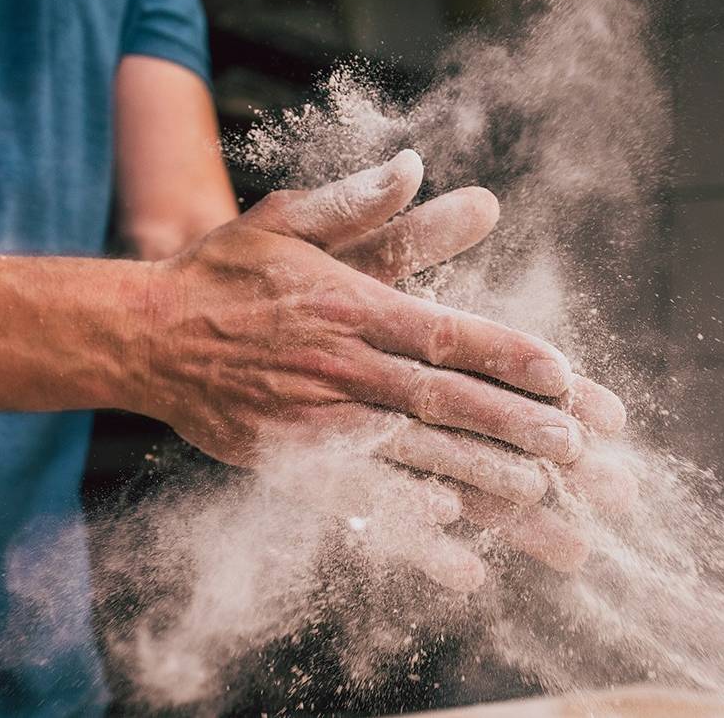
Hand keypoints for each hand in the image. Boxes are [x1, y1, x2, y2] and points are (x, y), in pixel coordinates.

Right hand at [136, 150, 608, 506]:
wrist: (143, 336)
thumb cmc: (223, 274)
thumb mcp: (284, 220)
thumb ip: (355, 202)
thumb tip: (415, 164)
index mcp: (347, 307)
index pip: (443, 331)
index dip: (508, 355)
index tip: (565, 375)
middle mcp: (338, 368)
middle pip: (442, 401)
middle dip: (517, 427)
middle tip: (580, 452)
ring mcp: (313, 423)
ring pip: (413, 459)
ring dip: (484, 484)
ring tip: (548, 506)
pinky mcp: (289, 465)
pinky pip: (360, 507)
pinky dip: (411, 533)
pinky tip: (459, 560)